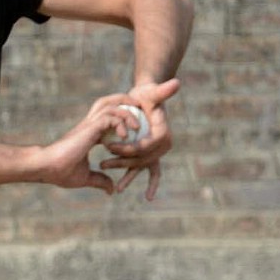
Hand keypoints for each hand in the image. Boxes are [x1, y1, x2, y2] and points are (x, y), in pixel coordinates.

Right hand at [35, 93, 145, 192]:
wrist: (47, 167)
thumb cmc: (61, 172)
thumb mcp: (85, 178)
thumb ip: (99, 180)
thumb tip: (110, 190)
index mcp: (89, 134)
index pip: (108, 118)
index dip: (122, 119)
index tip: (134, 129)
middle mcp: (90, 126)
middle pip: (109, 103)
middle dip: (126, 103)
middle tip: (139, 113)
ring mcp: (89, 125)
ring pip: (112, 106)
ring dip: (127, 113)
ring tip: (136, 127)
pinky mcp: (90, 128)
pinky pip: (110, 117)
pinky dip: (120, 123)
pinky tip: (125, 137)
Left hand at [98, 77, 179, 199]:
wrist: (146, 100)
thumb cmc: (147, 95)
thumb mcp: (152, 92)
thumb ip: (163, 90)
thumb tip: (176, 83)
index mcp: (163, 134)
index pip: (144, 146)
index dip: (128, 148)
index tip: (111, 146)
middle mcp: (163, 146)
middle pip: (141, 159)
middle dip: (122, 163)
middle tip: (104, 164)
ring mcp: (156, 152)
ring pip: (141, 167)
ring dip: (129, 178)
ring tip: (117, 189)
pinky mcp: (149, 155)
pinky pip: (148, 172)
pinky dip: (148, 183)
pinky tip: (143, 196)